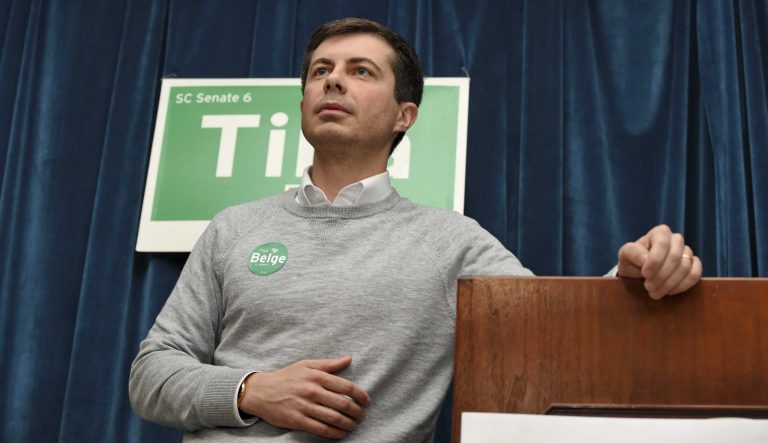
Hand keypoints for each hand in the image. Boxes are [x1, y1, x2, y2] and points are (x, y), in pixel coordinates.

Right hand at [238, 356, 370, 438]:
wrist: (260, 391)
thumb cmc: (286, 377)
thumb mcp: (306, 365)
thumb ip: (329, 364)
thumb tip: (349, 359)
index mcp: (317, 376)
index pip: (346, 387)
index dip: (361, 396)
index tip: (367, 401)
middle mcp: (312, 391)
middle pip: (343, 404)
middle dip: (357, 412)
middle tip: (362, 416)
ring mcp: (305, 406)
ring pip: (334, 418)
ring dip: (349, 424)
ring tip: (354, 425)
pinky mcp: (297, 421)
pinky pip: (321, 429)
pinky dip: (335, 433)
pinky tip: (341, 433)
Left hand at [617, 224, 701, 298]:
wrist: (638, 274)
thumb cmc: (632, 261)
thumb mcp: (626, 255)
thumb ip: (633, 253)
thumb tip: (646, 259)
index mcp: (660, 232)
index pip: (663, 243)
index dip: (655, 260)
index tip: (644, 274)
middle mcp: (676, 240)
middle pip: (675, 257)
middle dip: (661, 275)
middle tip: (648, 287)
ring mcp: (687, 252)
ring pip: (685, 267)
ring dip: (669, 284)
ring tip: (654, 292)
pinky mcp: (693, 266)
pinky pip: (695, 275)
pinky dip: (682, 286)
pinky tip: (668, 292)